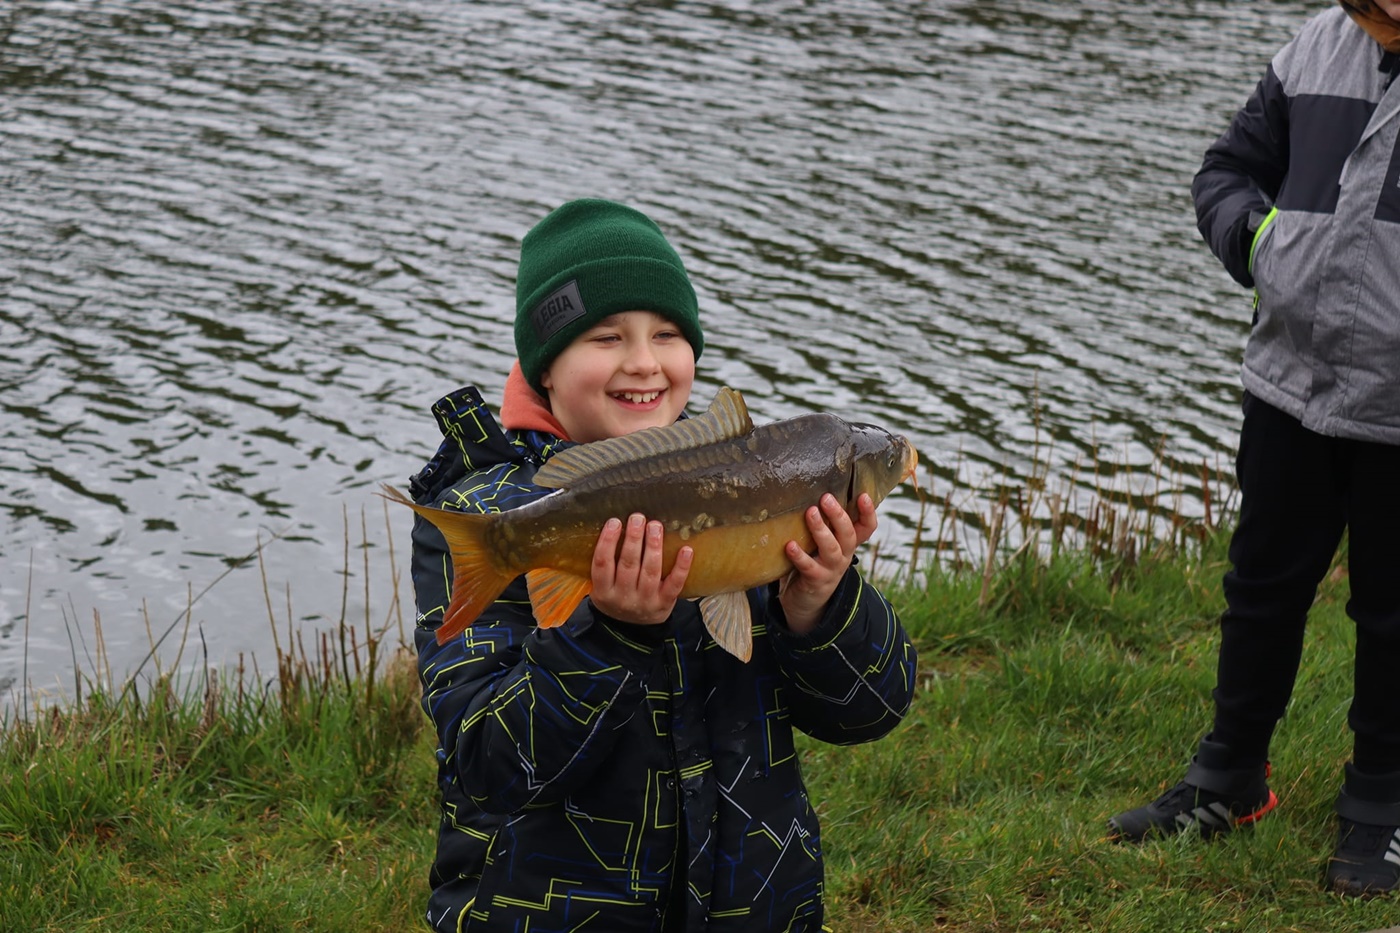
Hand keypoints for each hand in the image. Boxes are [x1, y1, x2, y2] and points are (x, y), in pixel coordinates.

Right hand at [588, 513, 692, 625]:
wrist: (631, 629)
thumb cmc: (616, 597)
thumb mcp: (601, 587)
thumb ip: (605, 565)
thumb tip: (613, 526)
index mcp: (603, 591)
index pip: (602, 564)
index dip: (607, 541)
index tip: (614, 522)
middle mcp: (623, 597)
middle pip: (628, 564)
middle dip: (633, 539)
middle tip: (637, 518)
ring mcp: (645, 601)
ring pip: (650, 571)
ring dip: (653, 547)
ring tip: (655, 526)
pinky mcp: (664, 604)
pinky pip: (674, 584)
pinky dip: (681, 567)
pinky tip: (686, 550)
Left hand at [778, 493, 877, 634]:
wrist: (807, 602)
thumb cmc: (814, 562)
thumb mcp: (825, 544)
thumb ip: (825, 524)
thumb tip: (810, 488)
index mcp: (848, 543)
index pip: (867, 528)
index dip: (868, 513)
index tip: (863, 495)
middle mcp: (844, 555)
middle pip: (848, 534)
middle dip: (838, 515)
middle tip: (826, 498)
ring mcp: (831, 569)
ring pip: (831, 548)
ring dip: (820, 530)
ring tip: (810, 513)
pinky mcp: (815, 581)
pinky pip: (809, 567)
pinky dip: (799, 556)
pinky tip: (790, 545)